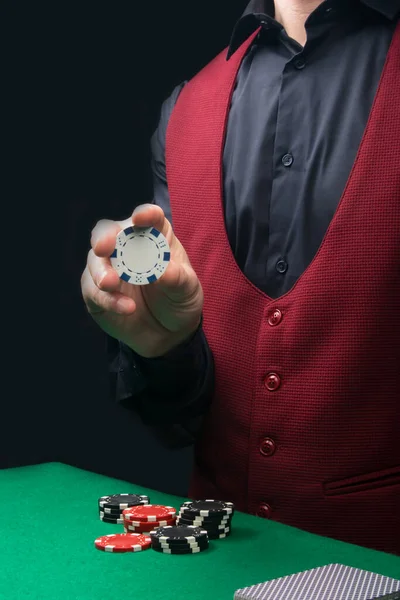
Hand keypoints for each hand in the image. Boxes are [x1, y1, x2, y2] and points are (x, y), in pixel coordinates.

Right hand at [81, 204, 203, 356]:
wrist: (168, 333)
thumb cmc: (179, 301)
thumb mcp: (187, 290)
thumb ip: (178, 279)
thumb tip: (164, 271)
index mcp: (155, 237)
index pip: (149, 218)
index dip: (145, 214)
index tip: (141, 218)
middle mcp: (128, 247)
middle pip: (109, 230)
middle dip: (105, 236)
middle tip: (104, 248)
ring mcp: (110, 268)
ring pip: (94, 259)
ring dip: (101, 271)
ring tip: (111, 284)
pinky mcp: (96, 292)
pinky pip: (93, 290)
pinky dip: (107, 298)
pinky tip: (127, 308)